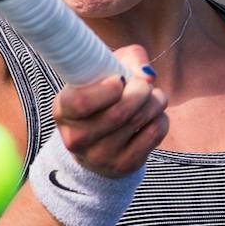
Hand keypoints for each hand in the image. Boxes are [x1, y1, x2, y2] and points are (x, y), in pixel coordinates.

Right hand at [53, 45, 168, 178]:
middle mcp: (77, 139)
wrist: (99, 144)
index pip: (82, 103)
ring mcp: (100, 156)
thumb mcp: (104, 71)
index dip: (108, 88)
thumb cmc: (102, 97)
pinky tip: (155, 115)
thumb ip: (127, 59)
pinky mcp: (124, 165)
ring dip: (156, 101)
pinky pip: (153, 134)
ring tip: (154, 96)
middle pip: (118, 113)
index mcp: (63, 111)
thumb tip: (148, 75)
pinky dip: (161, 118)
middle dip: (141, 90)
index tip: (119, 80)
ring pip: (139, 121)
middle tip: (144, 85)